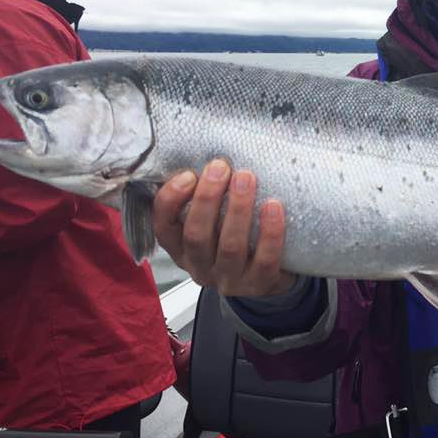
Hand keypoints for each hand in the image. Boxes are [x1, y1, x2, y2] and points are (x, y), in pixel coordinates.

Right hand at [153, 159, 297, 295]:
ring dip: (237, 209)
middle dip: (207, 198)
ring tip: (247, 177)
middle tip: (221, 167)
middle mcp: (200, 266)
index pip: (163, 227)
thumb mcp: (212, 223)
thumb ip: (206, 198)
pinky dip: (270, 232)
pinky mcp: (259, 284)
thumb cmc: (236, 239)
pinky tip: (274, 206)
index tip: (188, 175)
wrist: (268, 279)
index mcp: (182, 249)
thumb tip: (209, 153)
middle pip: (196, 235)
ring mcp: (229, 279)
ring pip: (230, 246)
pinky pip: (265, 259)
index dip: (171, 201)